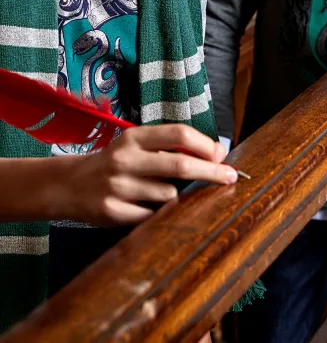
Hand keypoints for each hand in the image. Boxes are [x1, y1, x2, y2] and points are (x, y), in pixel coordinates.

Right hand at [63, 124, 235, 225]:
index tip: (222, 156)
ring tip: (157, 192)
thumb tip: (216, 152)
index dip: (205, 145)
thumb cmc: (115, 163)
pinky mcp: (112, 211)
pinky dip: (158, 213)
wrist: (71, 185)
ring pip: (169, 195)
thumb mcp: (136, 145)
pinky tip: (144, 206)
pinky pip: (153, 215)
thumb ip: (170, 146)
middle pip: (180, 165)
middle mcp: (124, 159)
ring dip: (175, 196)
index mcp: (133, 138)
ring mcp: (117, 186)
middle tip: (231, 177)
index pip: (179, 134)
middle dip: (211, 172)